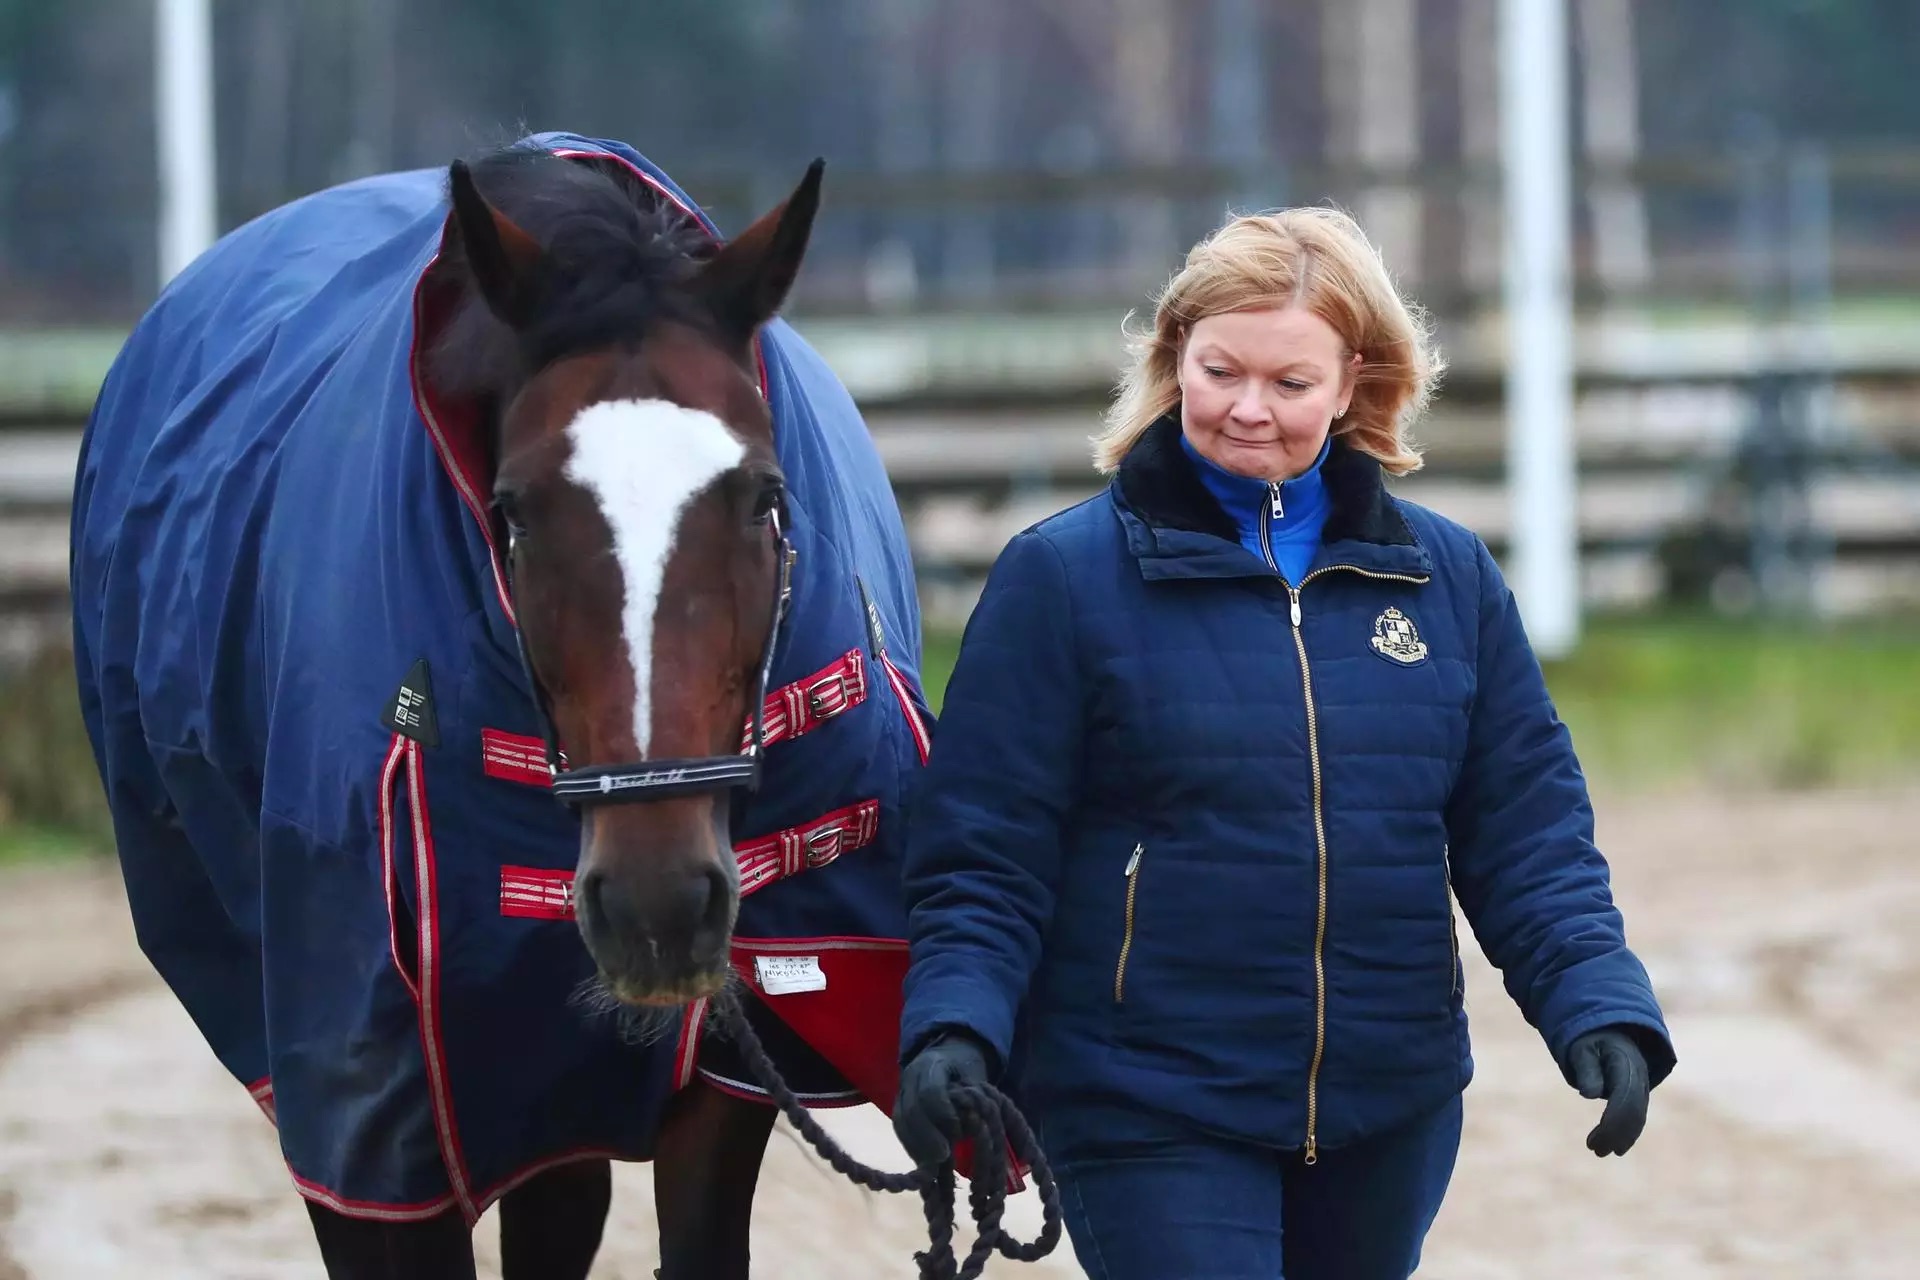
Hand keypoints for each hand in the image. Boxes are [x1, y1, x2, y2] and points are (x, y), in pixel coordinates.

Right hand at [893, 1031, 991, 1169]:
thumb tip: (971, 1125)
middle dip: (926, 1137)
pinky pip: (900, 1128)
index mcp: (932, 1064)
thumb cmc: (966, 1065)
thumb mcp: (975, 1073)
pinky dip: (911, 1146)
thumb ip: (971, 1097)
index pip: (931, 1092)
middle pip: (911, 1110)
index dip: (942, 1115)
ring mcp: (901, 1091)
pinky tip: (923, 1161)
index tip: (956, 1133)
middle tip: (942, 1156)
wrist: (947, 1051)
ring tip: (931, 1165)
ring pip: (900, 1121)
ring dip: (916, 1146)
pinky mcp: (898, 1106)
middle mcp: (911, 1077)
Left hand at [1567, 1027, 1650, 1155]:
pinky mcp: (1639, 1095)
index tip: (1595, 1138)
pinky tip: (1614, 1146)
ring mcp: (1642, 1087)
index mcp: (1626, 1064)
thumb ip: (1586, 1068)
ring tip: (1599, 1150)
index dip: (1612, 1122)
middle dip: (1616, 1134)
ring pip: (1638, 1118)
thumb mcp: (1582, 1049)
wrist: (1610, 1032)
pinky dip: (1626, 1133)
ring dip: (1621, 1137)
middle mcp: (1639, 1078)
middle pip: (1634, 1112)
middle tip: (1595, 1150)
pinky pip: (1637, 1117)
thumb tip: (1590, 1093)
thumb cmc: (1591, 1041)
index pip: (1624, 1098)